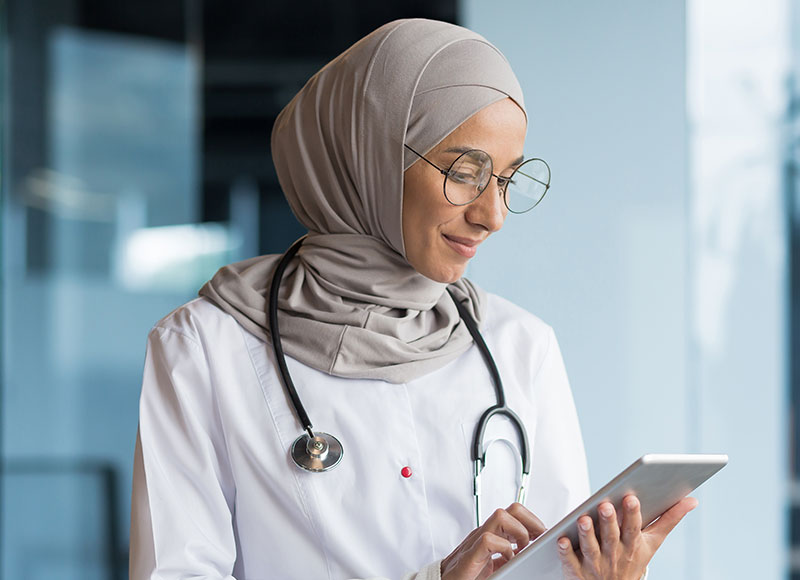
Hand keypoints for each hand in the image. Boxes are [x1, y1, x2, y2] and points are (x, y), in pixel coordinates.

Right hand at [440, 503, 545, 579]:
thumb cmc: (469, 574)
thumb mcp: (496, 562)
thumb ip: (508, 554)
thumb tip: (529, 553)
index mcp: (493, 533)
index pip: (516, 513)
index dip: (533, 520)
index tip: (543, 534)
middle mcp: (486, 532)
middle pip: (512, 509)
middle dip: (531, 521)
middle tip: (537, 539)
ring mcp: (477, 541)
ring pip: (500, 516)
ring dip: (518, 532)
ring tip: (521, 548)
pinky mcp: (471, 555)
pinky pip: (488, 540)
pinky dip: (503, 548)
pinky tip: (507, 559)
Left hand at [557, 495, 697, 578]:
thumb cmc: (632, 559)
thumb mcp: (651, 543)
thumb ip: (669, 520)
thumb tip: (692, 500)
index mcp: (632, 546)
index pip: (633, 529)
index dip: (632, 514)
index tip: (631, 497)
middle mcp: (614, 556)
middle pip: (611, 537)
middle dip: (609, 521)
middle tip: (605, 505)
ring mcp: (595, 565)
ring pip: (591, 548)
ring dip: (587, 534)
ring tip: (583, 519)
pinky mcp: (576, 572)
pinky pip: (570, 562)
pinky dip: (566, 552)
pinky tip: (560, 539)